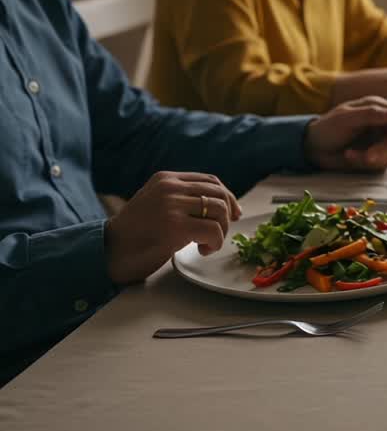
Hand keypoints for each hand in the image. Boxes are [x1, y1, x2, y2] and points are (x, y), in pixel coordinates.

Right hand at [103, 172, 240, 283]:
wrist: (108, 252)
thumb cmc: (135, 234)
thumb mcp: (157, 203)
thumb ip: (181, 198)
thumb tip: (222, 204)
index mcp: (166, 179)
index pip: (210, 180)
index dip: (228, 197)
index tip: (234, 214)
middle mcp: (170, 187)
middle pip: (219, 194)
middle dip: (228, 216)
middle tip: (219, 235)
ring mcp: (171, 205)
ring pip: (220, 211)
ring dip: (221, 231)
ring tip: (207, 244)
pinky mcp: (175, 226)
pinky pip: (213, 230)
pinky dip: (215, 242)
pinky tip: (203, 250)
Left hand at [304, 96, 386, 170]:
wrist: (313, 148)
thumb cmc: (327, 128)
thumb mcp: (346, 118)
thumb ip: (371, 114)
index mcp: (377, 108)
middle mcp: (382, 124)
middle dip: (384, 149)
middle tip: (368, 157)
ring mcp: (380, 141)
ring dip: (373, 158)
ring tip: (350, 155)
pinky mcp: (376, 156)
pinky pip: (382, 164)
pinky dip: (365, 163)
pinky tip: (350, 156)